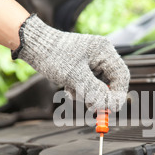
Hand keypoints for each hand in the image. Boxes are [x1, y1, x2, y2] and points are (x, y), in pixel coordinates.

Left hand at [12, 14, 129, 111]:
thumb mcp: (74, 76)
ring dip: (86, 94)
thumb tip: (109, 105)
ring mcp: (92, 62)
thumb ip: (94, 91)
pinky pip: (88, 85)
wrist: (33, 46)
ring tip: (71, 90)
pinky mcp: (82, 68)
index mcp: (104, 51)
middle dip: (99, 96)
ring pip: (98, 87)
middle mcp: (101, 55)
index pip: (121, 76)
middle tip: (90, 106)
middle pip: (110, 83)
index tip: (110, 108)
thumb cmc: (53, 56)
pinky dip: (79, 91)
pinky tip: (68, 87)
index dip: (118, 94)